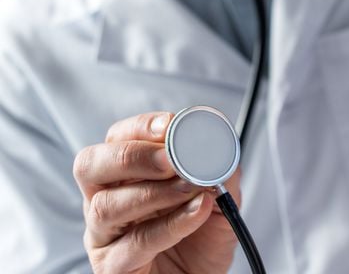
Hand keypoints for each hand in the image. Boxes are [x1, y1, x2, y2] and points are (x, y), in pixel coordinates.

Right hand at [73, 112, 239, 273]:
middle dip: (132, 156)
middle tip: (171, 159)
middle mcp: (105, 200)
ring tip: (191, 187)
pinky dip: (171, 224)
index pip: (117, 139)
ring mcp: (104, 235)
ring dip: (155, 192)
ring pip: (107, 206)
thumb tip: (222, 147)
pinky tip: (198, 211)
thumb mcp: (220, 197)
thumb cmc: (202, 239)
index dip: (141, 127)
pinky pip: (135, 243)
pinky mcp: (113, 268)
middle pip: (90, 166)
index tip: (171, 124)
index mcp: (126, 176)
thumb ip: (220, 171)